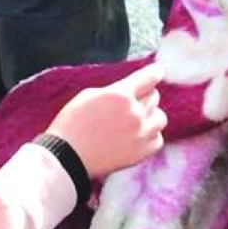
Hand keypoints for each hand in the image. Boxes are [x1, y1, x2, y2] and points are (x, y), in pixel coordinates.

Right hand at [48, 67, 165, 180]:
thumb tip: (132, 88)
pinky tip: (137, 136)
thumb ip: (115, 90)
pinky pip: (157, 139)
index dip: (154, 73)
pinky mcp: (141, 153)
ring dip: (150, 116)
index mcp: (121, 95)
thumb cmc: (72, 124)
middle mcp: (134, 114)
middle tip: (133, 102)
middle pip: (154, 97)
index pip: (150, 77)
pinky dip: (150, 137)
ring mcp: (140, 135)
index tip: (157, 71)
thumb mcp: (90, 95)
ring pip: (160, 118)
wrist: (67, 156)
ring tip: (137, 120)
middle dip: (145, 96)